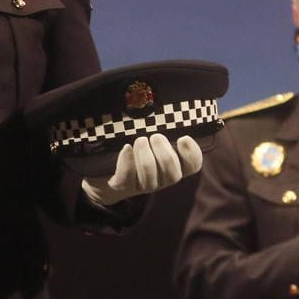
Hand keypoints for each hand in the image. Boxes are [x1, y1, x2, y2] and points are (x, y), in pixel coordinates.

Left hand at [82, 134, 203, 204]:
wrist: (106, 174)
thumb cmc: (136, 151)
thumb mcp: (152, 141)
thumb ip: (162, 132)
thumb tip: (167, 112)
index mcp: (173, 167)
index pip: (192, 167)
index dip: (192, 154)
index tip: (183, 138)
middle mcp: (161, 180)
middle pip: (173, 174)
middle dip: (164, 152)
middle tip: (154, 136)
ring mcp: (142, 186)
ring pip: (150, 176)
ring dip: (145, 155)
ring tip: (140, 140)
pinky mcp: (122, 186)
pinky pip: (127, 178)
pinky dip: (127, 162)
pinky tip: (126, 148)